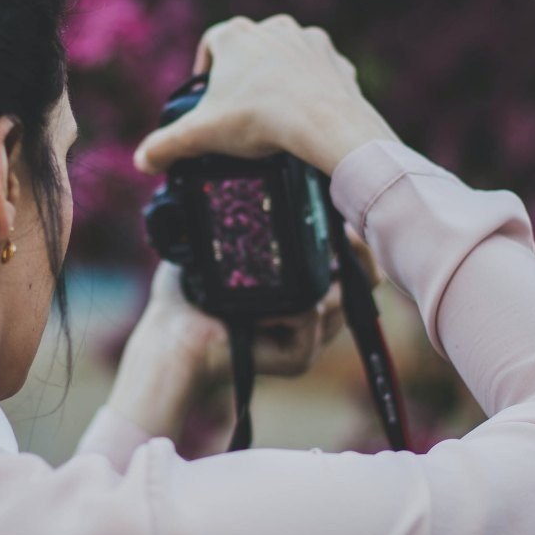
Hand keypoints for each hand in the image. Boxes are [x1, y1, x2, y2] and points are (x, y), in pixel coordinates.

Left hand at [107, 234, 380, 438]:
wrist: (172, 335)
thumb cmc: (189, 292)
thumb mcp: (224, 243)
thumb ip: (253, 216)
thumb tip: (272, 178)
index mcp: (302, 288)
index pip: (354, 267)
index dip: (356, 243)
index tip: (345, 219)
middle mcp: (313, 314)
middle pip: (361, 282)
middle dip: (357, 252)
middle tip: (341, 233)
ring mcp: (309, 338)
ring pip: (340, 299)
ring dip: (316, 279)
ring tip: (276, 275)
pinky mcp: (298, 357)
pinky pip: (312, 318)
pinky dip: (290, 309)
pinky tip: (259, 313)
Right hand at [133, 15, 398, 176]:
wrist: (326, 123)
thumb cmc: (261, 119)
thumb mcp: (202, 135)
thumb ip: (166, 145)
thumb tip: (142, 160)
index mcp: (235, 36)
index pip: (210, 45)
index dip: (205, 70)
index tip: (207, 97)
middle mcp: (272, 28)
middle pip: (249, 51)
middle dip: (243, 77)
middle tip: (240, 112)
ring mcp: (307, 40)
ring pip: (285, 57)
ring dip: (278, 77)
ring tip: (274, 113)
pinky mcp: (335, 59)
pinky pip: (318, 71)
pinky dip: (311, 88)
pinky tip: (306, 114)